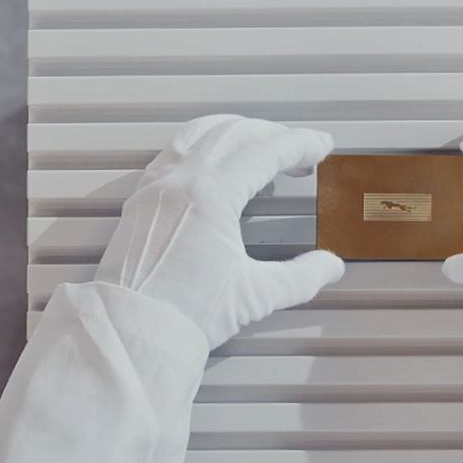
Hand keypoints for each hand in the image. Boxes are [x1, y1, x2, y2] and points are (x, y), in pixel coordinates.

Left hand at [95, 115, 344, 348]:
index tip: (321, 145)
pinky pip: (174, 151)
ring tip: (260, 144)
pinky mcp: (142, 200)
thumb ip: (301, 277)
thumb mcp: (255, 295)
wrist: (132, 331)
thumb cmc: (186, 313)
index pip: (266, 151)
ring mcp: (157, 186)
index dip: (300, 144)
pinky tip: (214, 162)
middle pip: (235, 133)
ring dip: (237, 132)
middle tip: (299, 150)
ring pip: (201, 133)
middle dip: (273, 135)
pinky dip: (203, 144)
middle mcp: (181, 180)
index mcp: (212, 194)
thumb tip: (330, 267)